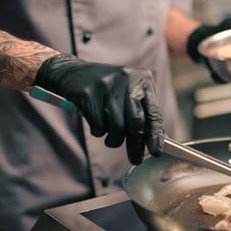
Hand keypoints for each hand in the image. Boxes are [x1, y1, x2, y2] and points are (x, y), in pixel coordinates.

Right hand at [34, 54, 164, 164]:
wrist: (72, 72)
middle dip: (135, 144)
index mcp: (143, 79)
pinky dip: (98, 131)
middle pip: (136, 122)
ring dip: (114, 139)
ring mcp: (107, 84)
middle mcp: (128, 79)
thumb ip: (143, 113)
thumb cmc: (108, 90)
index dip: (155, 135)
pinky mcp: (88, 92)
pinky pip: (98, 125)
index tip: (156, 152)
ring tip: (110, 137)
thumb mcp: (129, 93)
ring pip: (117, 127)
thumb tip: (157, 141)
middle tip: (135, 158)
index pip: (153, 113)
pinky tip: (96, 123)